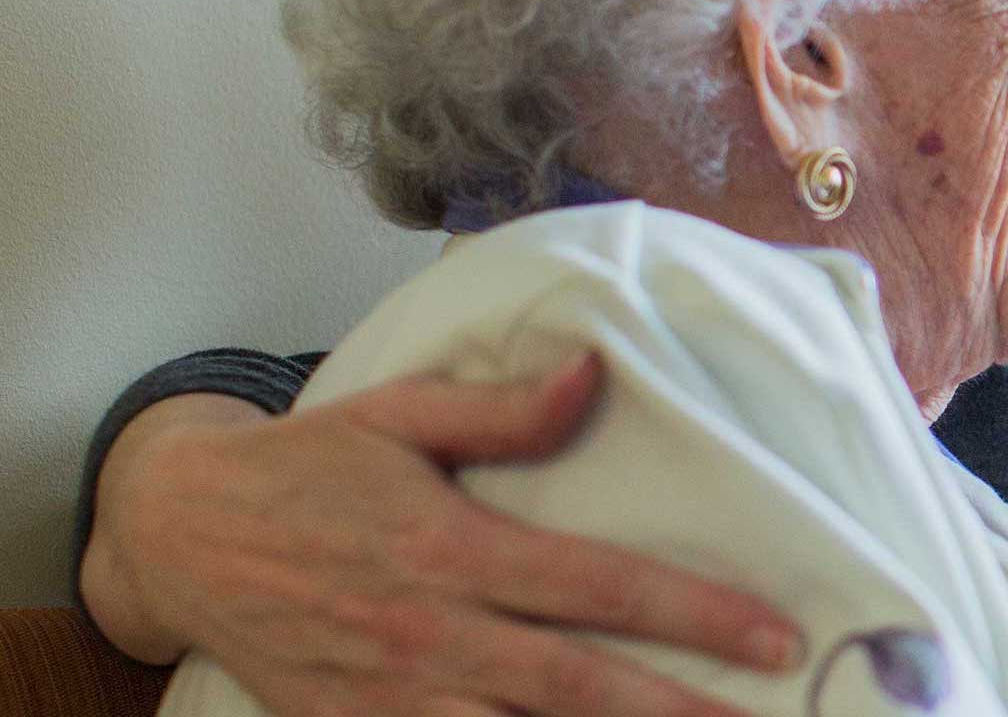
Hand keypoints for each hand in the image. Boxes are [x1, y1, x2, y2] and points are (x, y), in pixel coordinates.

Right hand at [82, 355, 800, 716]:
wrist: (179, 535)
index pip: (602, 588)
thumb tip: (593, 375)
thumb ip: (503, 410)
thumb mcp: (399, 414)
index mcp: (454, 549)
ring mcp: (393, 697)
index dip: (697, 614)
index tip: (778, 635)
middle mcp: (433, 633)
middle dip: (681, 712)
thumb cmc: (307, 465)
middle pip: (581, 688)